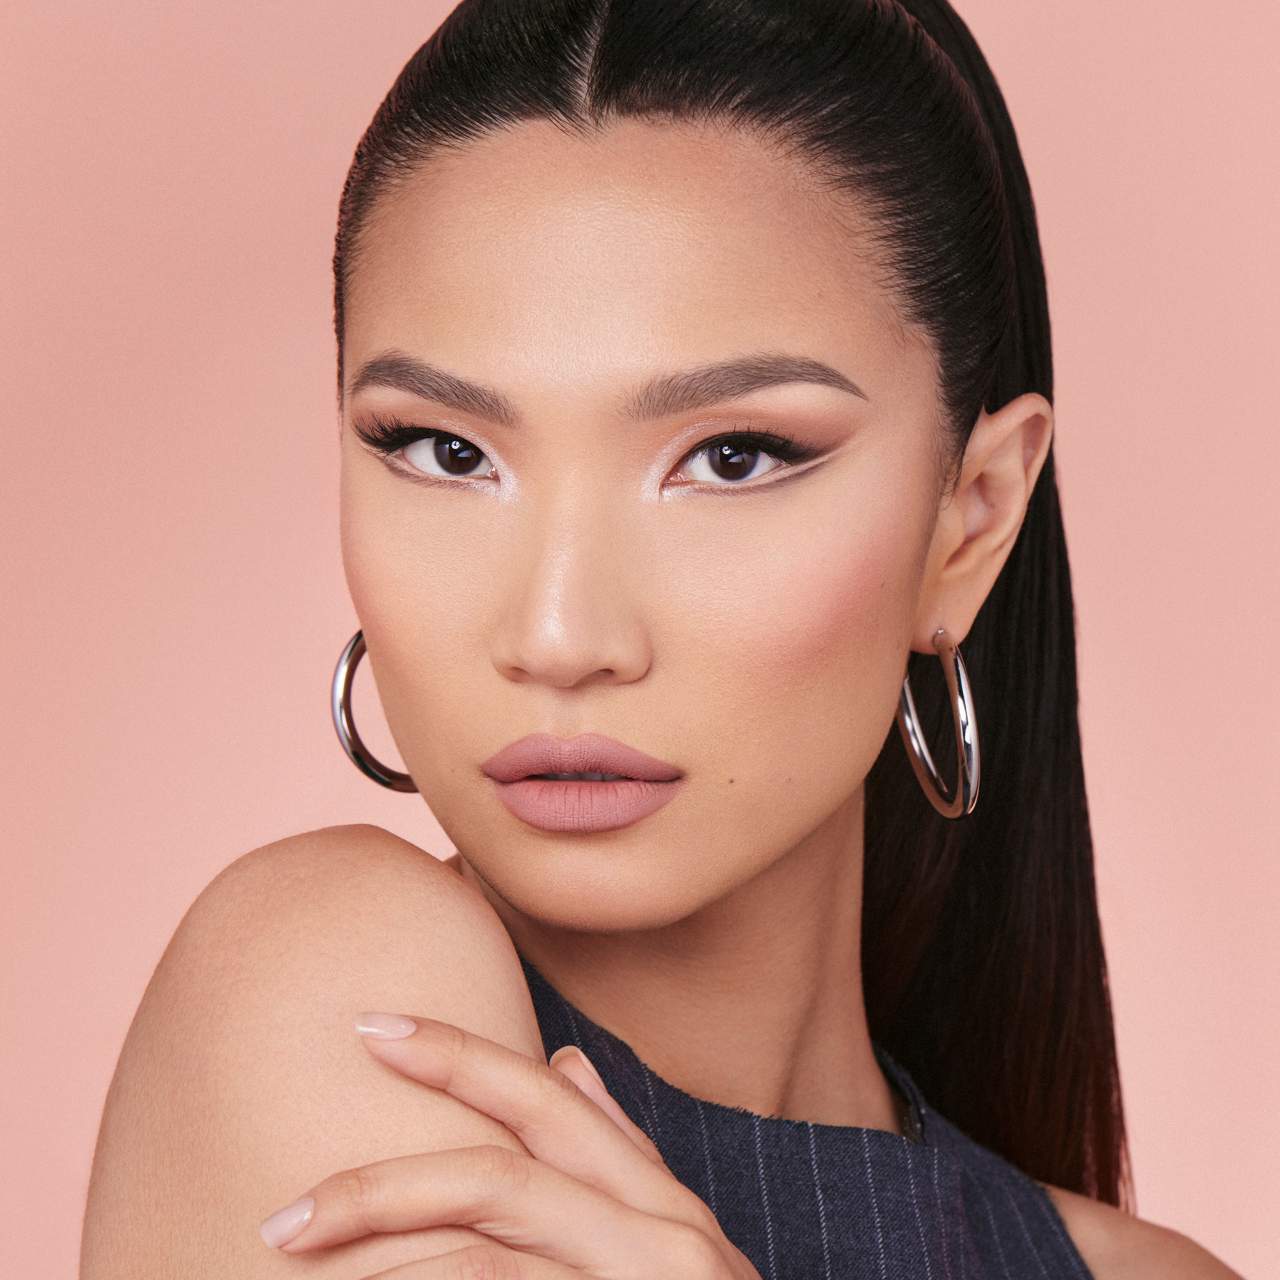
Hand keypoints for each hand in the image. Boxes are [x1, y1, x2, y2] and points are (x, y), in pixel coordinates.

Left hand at [257, 1010, 762, 1277]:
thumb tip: (566, 1060)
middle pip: (494, 1180)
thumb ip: (620, 1157)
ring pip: (478, 1261)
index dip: (457, 1054)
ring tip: (305, 1277)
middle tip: (281, 1219)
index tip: (368, 1026)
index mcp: (659, 1202)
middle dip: (378, 1187)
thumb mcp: (676, 1244)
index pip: (546, 1101)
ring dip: (379, 1270)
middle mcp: (658, 1239)